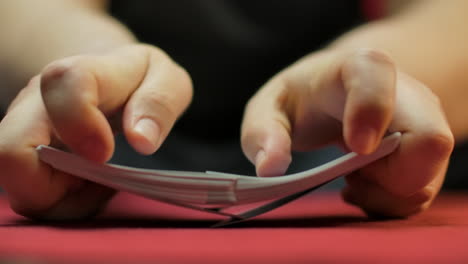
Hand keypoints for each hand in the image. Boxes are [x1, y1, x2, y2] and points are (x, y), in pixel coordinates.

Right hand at [0, 44, 191, 218]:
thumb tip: (142, 141)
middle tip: (102, 180)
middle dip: (59, 187)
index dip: (82, 124)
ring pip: (19, 185)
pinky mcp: (23, 155)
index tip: (107, 152)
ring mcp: (23, 130)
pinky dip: (61, 202)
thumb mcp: (165, 79)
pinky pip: (30, 196)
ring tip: (99, 182)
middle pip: (10, 150)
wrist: (104, 75)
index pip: (62, 84)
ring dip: (64, 199)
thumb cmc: (137, 80)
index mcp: (80, 73)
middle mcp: (37, 101)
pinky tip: (87, 184)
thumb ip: (159, 103)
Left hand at [241, 49, 453, 216]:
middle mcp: (405, 93)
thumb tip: (270, 168)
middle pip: (428, 140)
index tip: (355, 148)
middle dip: (384, 176)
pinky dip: (389, 201)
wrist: (337, 94)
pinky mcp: (427, 151)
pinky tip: (364, 182)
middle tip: (349, 175)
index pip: (377, 79)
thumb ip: (262, 131)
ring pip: (425, 178)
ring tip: (352, 178)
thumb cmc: (302, 99)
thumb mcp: (269, 107)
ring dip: (382, 193)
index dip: (370, 112)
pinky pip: (420, 193)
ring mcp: (424, 122)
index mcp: (360, 68)